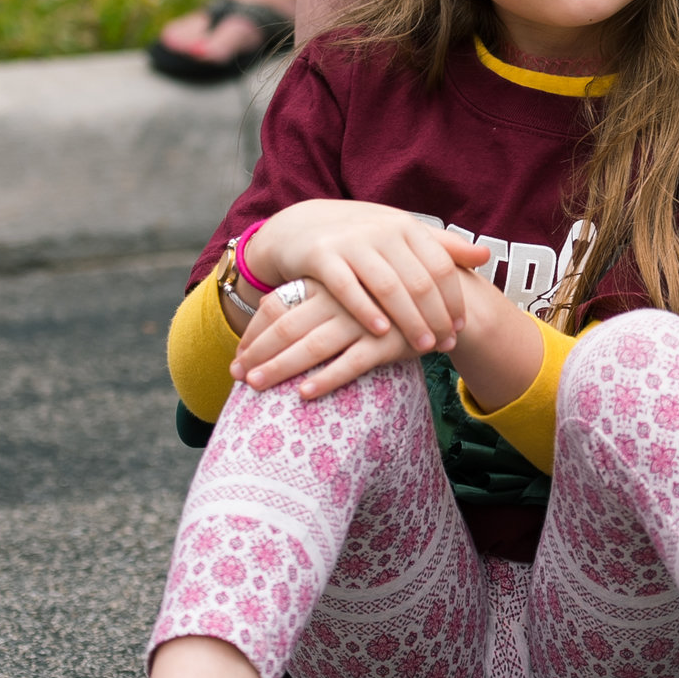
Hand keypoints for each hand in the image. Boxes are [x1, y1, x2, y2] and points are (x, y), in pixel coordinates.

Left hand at [233, 281, 415, 400]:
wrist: (441, 299)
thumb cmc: (381, 303)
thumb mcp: (346, 296)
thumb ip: (312, 304)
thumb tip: (267, 322)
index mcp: (325, 284)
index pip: (276, 306)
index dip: (254, 334)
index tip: (237, 359)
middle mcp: (339, 299)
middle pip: (287, 327)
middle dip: (259, 354)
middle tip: (236, 377)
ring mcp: (363, 320)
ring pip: (313, 345)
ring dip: (281, 367)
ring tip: (257, 386)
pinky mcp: (387, 342)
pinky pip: (351, 363)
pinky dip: (327, 378)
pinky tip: (305, 393)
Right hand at [243, 200, 488, 356]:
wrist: (301, 226)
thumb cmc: (361, 237)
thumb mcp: (401, 235)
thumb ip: (442, 246)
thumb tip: (486, 256)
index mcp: (406, 226)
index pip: (440, 266)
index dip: (454, 299)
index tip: (460, 328)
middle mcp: (381, 230)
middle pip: (419, 281)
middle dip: (436, 317)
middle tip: (445, 345)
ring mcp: (350, 242)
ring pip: (388, 287)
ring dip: (409, 320)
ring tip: (422, 347)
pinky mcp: (321, 256)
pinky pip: (347, 288)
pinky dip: (366, 312)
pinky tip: (381, 334)